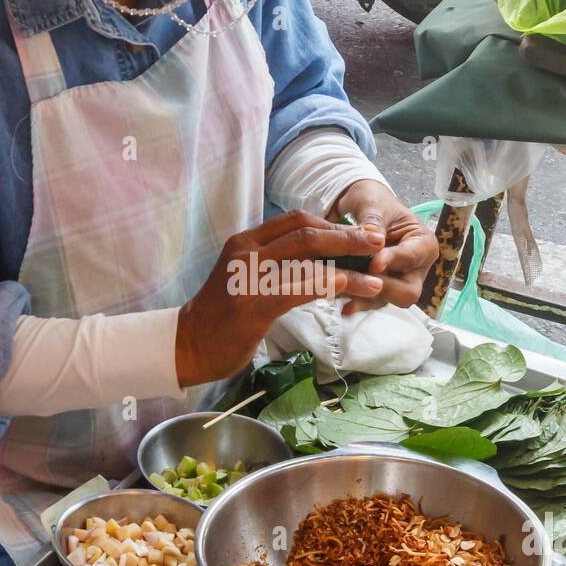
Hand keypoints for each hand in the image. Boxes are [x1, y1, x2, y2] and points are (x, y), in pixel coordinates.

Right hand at [175, 210, 385, 386]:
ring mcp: (247, 278)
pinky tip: (346, 287)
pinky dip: (324, 285)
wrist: (188, 344)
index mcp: (246, 241)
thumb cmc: (223, 315)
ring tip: (375, 278)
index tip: (360, 232)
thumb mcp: (246, 277)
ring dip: (347, 269)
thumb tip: (320, 258)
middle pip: (306, 234)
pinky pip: (296, 289)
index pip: (296, 220)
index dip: (332, 224)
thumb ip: (275, 263)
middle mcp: (246, 252)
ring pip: (307, 261)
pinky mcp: (252, 306)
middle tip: (377, 244)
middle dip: (347, 237)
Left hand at [331, 179, 437, 316]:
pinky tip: (343, 306)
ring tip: (341, 293)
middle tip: (357, 281)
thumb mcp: (373, 204)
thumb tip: (374, 238)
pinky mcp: (380, 290)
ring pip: (387, 300)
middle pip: (408, 291)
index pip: (412, 257)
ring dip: (364, 298)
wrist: (359, 208)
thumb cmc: (373, 202)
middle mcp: (416, 268)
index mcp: (423, 243)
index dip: (393, 262)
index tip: (373, 264)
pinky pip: (370, 302)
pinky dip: (356, 303)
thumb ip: (373, 222)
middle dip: (382, 288)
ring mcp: (398, 282)